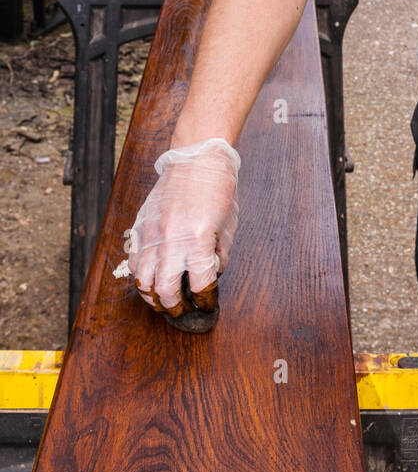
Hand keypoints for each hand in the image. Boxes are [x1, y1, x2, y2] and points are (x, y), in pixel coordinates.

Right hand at [114, 138, 240, 316]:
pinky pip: (134, 261)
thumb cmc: (217, 189)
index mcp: (198, 239)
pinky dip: (140, 276)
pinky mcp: (141, 227)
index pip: (201, 284)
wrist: (195, 159)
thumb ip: (220, 254)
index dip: (206, 300)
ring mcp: (152, 234)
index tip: (207, 304)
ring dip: (153, 298)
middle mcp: (172, 240)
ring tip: (163, 302)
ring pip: (143, 281)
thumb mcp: (229, 225)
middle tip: (183, 311)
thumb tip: (211, 275)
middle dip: (175, 308)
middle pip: (166, 291)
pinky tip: (150, 280)